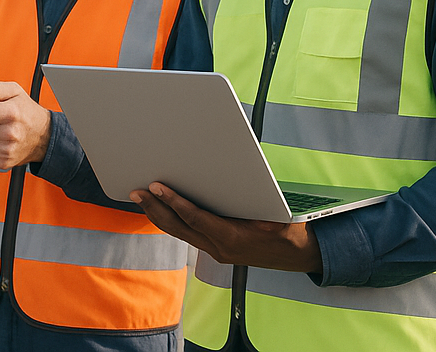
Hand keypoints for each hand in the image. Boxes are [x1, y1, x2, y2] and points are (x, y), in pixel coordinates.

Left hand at [130, 183, 322, 273]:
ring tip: (140, 197)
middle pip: (178, 227)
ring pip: (179, 232)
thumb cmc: (288, 230)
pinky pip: (187, 234)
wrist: (299, 255)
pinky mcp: (215, 249)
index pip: (194, 218)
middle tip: (136, 190)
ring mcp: (215, 251)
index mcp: (231, 238)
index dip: (174, 202)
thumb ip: (251, 201)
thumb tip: (231, 181)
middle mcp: (219, 248)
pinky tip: (160, 209)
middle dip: (155, 208)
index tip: (156, 187)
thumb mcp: (274, 214)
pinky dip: (171, 220)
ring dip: (158, 215)